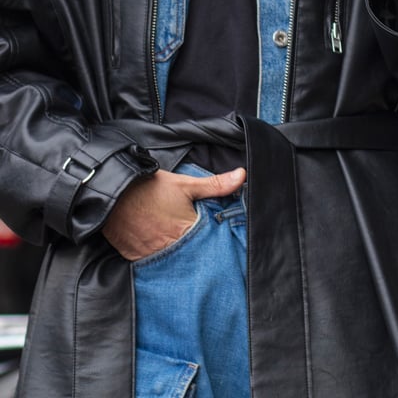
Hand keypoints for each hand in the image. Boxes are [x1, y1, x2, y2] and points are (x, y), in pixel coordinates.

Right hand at [102, 166, 245, 260]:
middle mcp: (169, 249)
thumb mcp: (185, 183)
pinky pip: (150, 264)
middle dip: (195, 253)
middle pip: (189, 256)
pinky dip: (156, 259)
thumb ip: (216, 184)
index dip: (213, 242)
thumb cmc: (149, 187)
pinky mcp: (134, 257)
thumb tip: (242, 175)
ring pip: (170, 262)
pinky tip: (159, 250)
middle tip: (198, 250)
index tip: (218, 244)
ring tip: (179, 251)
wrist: (111, 193)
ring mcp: (150, 256)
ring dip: (176, 257)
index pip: (207, 244)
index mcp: (186, 232)